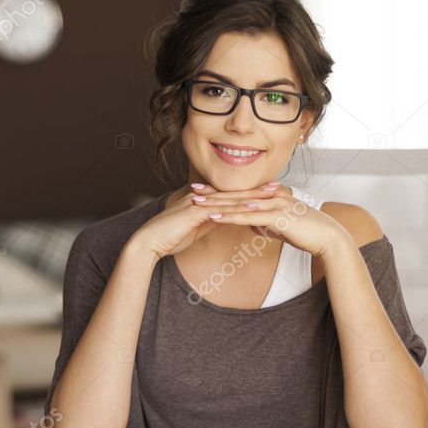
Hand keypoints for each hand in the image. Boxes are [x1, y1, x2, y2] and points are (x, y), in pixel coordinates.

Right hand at [131, 182, 279, 259]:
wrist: (148, 242)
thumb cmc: (169, 238)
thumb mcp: (195, 229)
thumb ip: (210, 221)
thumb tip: (225, 219)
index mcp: (202, 201)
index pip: (230, 195)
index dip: (250, 193)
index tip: (268, 191)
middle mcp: (201, 197)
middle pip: (234, 193)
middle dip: (257, 189)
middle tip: (278, 186)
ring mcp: (198, 203)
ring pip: (230, 198)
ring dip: (252, 196)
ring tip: (272, 195)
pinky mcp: (195, 213)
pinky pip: (220, 210)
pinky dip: (238, 209)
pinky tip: (253, 209)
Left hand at [190, 183, 348, 257]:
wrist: (328, 238)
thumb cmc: (307, 233)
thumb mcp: (283, 226)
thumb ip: (268, 223)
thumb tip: (255, 225)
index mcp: (273, 196)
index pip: (243, 193)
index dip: (222, 193)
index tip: (205, 192)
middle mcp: (272, 195)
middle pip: (237, 195)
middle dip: (214, 194)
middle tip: (193, 191)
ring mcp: (274, 204)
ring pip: (239, 204)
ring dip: (217, 204)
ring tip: (197, 204)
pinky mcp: (276, 216)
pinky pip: (248, 217)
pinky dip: (230, 217)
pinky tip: (214, 218)